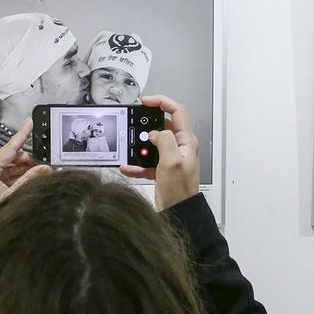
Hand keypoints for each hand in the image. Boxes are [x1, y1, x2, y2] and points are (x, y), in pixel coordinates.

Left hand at [0, 118, 50, 245]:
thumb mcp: (13, 197)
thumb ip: (30, 180)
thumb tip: (44, 169)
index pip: (6, 149)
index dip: (20, 136)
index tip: (28, 124)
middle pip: (5, 160)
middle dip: (23, 160)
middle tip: (40, 161)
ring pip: (2, 170)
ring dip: (18, 171)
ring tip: (36, 172)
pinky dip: (11, 179)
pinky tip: (24, 182)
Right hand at [119, 94, 198, 209]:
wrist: (179, 212)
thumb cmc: (181, 190)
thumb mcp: (172, 161)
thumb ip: (164, 141)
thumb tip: (155, 132)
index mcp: (186, 142)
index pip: (177, 112)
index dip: (162, 102)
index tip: (146, 101)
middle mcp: (179, 147)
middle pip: (162, 126)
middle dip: (147, 126)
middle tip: (134, 125)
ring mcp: (170, 158)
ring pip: (152, 144)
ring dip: (140, 146)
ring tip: (130, 148)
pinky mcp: (161, 170)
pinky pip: (146, 162)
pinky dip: (136, 164)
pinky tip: (128, 167)